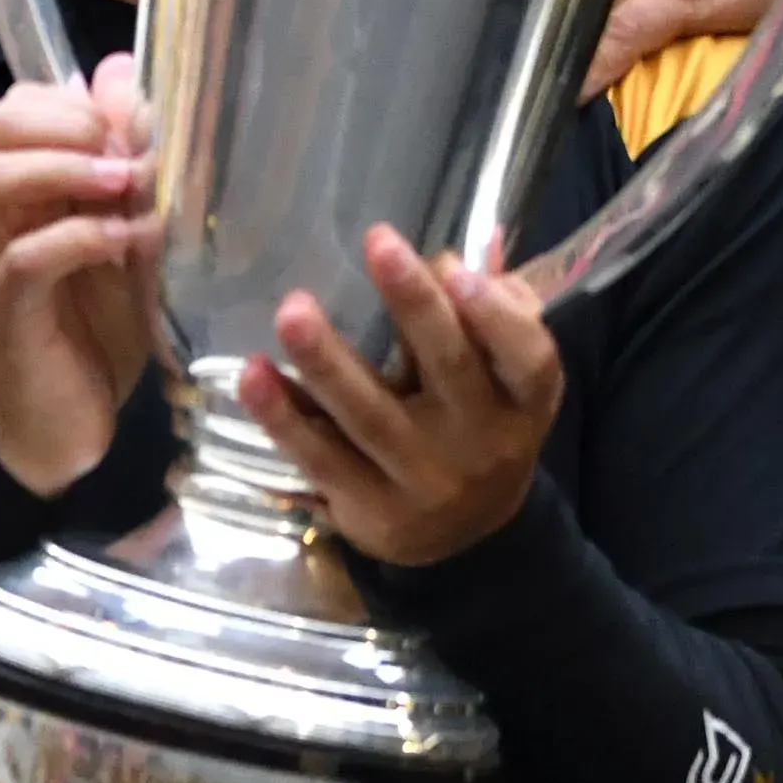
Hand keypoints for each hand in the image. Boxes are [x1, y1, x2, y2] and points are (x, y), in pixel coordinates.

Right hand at [0, 52, 160, 495]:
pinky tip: (122, 243)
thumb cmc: (93, 332)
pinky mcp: (6, 317)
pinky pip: (24, 259)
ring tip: (124, 185)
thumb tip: (124, 76)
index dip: (70, 100)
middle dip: (66, 122)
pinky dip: (78, 239)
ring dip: (65, 170)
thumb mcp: (127, 241)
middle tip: (124, 153)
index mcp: (24, 195)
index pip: (15, 108)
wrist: (62, 431)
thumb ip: (127, 170)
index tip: (129, 127)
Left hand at [244, 227, 564, 567]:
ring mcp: (423, 483)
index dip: (496, 316)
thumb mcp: (506, 378)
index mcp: (523, 403)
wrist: (465, 538)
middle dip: (414, 306)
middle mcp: (481, 445)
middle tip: (380, 244)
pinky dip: (283, 417)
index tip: (456, 266)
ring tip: (293, 312)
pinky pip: (320, 457)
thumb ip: (499, 310)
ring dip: (327, 362)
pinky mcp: (369, 511)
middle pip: (449, 370)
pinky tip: (253, 375)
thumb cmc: (479, 424)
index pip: (529, 360)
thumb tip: (482, 243)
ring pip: (371, 416)